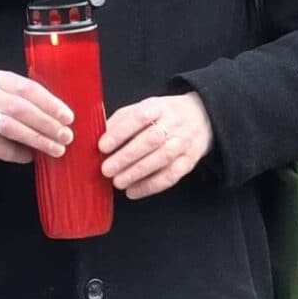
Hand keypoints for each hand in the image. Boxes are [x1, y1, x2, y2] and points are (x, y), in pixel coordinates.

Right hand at [0, 70, 74, 164]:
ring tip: (56, 148)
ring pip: (11, 128)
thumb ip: (33, 101)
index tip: (68, 118)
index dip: (50, 104)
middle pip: (20, 108)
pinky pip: (2, 148)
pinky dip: (20, 153)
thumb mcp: (10, 95)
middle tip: (66, 136)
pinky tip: (31, 156)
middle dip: (47, 124)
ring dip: (37, 139)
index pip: (28, 88)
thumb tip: (64, 118)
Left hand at [99, 92, 214, 198]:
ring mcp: (184, 142)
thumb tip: (97, 137)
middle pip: (151, 140)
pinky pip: (171, 176)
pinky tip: (133, 191)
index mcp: (158, 106)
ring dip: (137, 173)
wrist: (200, 117)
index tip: (102, 146)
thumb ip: (121, 121)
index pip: (139, 117)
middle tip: (106, 169)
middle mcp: (174, 123)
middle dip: (126, 157)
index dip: (120, 132)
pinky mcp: (189, 160)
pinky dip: (150, 186)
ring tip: (118, 182)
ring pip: (162, 159)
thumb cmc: (162, 115)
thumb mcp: (143, 108)